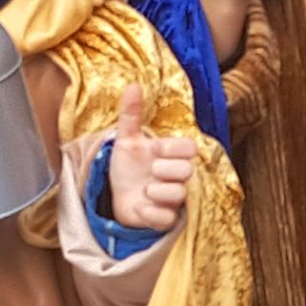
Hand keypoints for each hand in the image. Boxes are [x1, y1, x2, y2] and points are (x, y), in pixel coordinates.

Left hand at [105, 86, 201, 239]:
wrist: (115, 195)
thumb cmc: (127, 167)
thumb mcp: (126, 140)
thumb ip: (131, 114)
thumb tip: (133, 85)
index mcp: (173, 156)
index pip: (190, 147)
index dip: (171, 148)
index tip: (153, 149)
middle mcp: (178, 177)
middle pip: (187, 171)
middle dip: (164, 170)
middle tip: (149, 171)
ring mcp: (173, 200)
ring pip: (178, 194)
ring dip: (155, 191)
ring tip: (143, 190)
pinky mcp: (165, 220)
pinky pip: (166, 218)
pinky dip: (149, 212)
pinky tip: (138, 206)